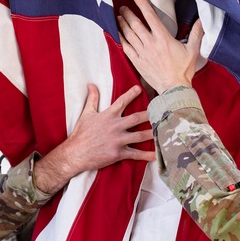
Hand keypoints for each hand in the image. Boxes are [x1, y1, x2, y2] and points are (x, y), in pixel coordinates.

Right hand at [32, 84, 154, 193]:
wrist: (76, 153)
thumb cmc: (80, 133)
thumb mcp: (86, 114)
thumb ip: (92, 99)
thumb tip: (91, 85)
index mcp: (108, 115)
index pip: (122, 101)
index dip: (131, 94)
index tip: (140, 88)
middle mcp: (115, 126)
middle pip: (136, 118)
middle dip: (149, 115)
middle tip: (161, 112)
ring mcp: (118, 140)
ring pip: (139, 135)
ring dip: (152, 133)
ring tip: (163, 131)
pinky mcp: (118, 153)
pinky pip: (135, 154)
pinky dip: (146, 155)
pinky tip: (155, 155)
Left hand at [117, 0, 203, 92]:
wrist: (173, 88)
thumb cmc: (183, 70)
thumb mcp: (192, 50)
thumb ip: (196, 33)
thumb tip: (201, 20)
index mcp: (163, 38)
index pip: (151, 16)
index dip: (142, 4)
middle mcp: (150, 43)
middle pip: (136, 24)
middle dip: (128, 13)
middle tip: (123, 7)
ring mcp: (142, 53)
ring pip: (129, 34)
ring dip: (123, 24)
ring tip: (119, 17)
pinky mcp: (137, 62)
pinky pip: (126, 48)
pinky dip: (121, 39)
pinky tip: (118, 33)